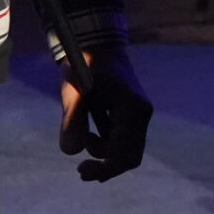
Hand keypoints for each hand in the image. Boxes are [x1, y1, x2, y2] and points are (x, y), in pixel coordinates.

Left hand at [58, 44, 151, 182]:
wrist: (98, 42)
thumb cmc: (86, 62)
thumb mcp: (74, 88)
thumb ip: (72, 118)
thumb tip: (71, 152)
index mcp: (132, 108)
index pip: (123, 152)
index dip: (103, 166)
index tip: (80, 167)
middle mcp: (142, 113)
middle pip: (130, 157)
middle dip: (106, 167)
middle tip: (81, 171)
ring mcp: (139, 114)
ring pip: (129, 150)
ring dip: (106, 155)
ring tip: (82, 139)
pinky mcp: (133, 114)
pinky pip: (125, 140)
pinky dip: (108, 146)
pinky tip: (89, 139)